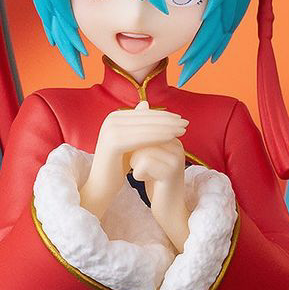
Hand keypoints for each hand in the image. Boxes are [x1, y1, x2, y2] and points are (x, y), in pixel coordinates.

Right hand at [79, 101, 187, 217]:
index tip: (181, 119)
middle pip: (146, 118)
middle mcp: (110, 120)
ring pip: (146, 127)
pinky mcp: (113, 142)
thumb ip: (138, 125)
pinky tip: (172, 138)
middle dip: (168, 120)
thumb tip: (145, 104)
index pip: (145, 113)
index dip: (164, 115)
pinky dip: (158, 136)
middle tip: (187, 123)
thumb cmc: (118, 165)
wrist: (102, 186)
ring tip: (183, 130)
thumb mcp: (130, 141)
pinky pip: (141, 138)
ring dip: (167, 127)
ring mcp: (110, 130)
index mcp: (114, 117)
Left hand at [130, 139, 189, 251]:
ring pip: (140, 151)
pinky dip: (139, 174)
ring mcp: (175, 157)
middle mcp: (176, 144)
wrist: (168, 209)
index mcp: (172, 138)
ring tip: (148, 174)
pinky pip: (143, 163)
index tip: (143, 161)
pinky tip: (149, 181)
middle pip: (141, 138)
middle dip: (135, 155)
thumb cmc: (155, 182)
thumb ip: (143, 136)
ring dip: (136, 165)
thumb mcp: (148, 155)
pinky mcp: (171, 170)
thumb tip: (136, 111)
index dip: (135, 147)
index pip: (143, 130)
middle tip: (145, 169)